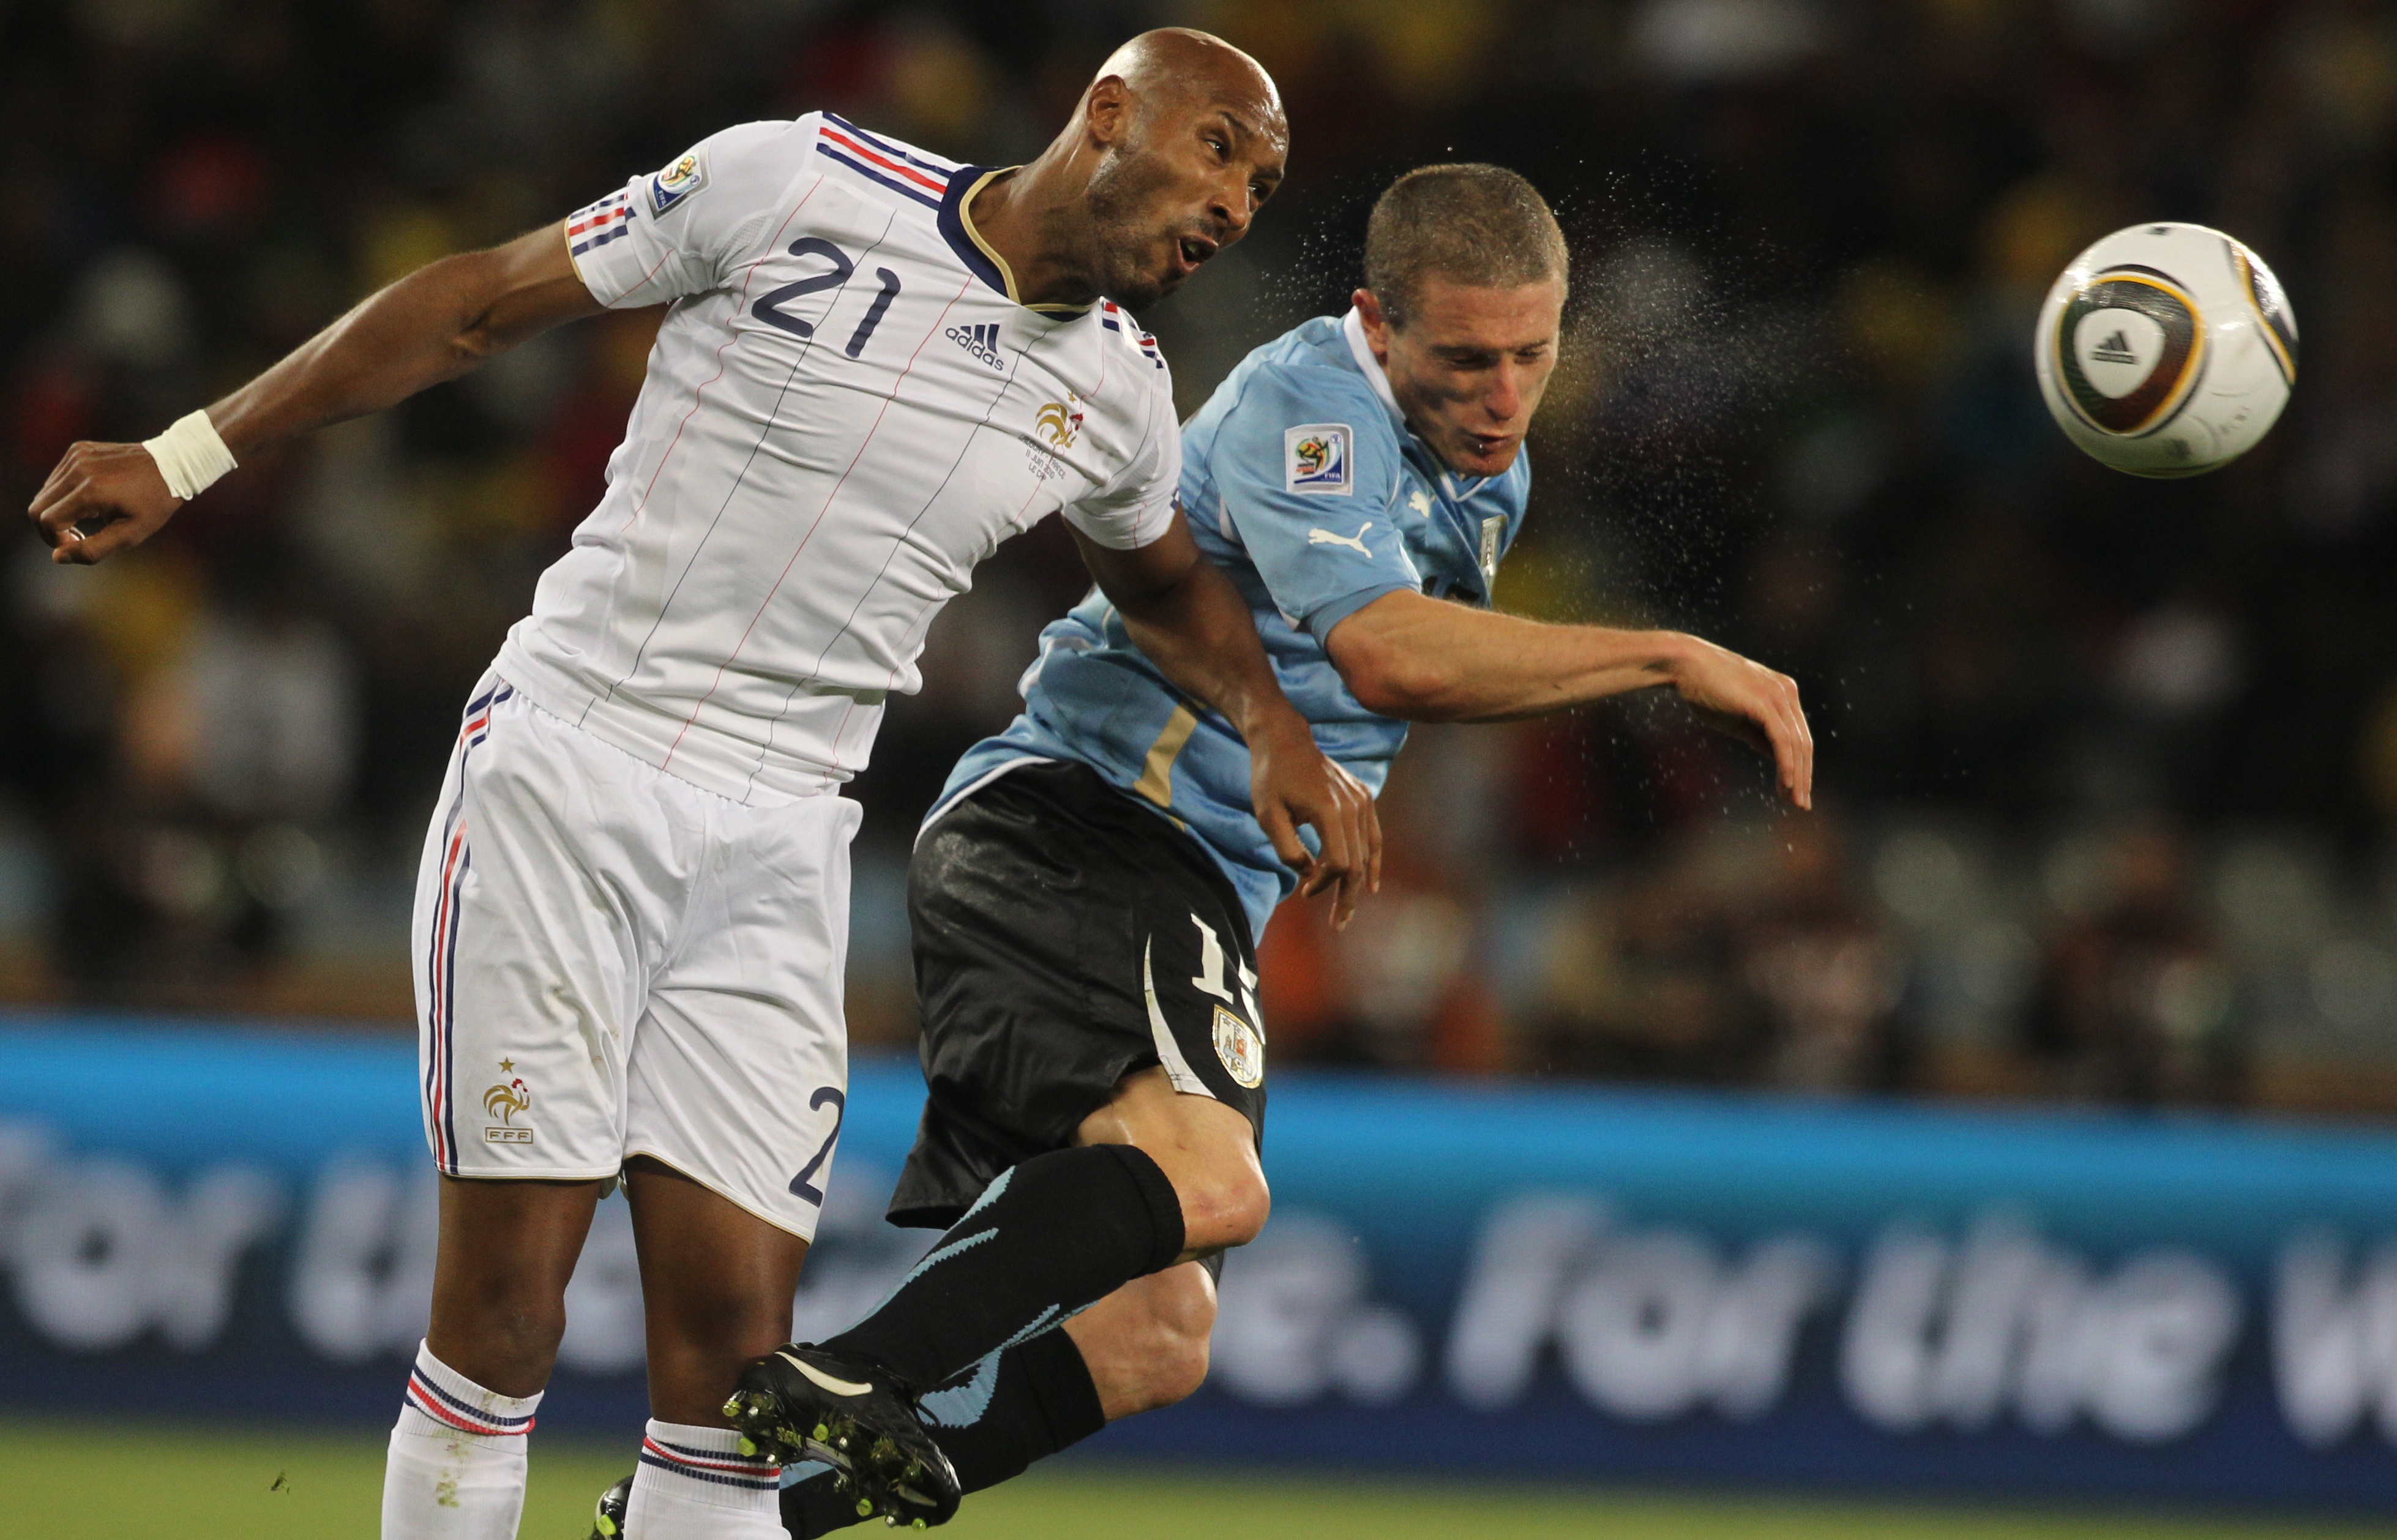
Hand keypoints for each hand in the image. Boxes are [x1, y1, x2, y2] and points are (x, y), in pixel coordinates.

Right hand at [28, 441, 184, 564]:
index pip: (47, 521)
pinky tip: (89, 501)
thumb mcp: (130, 535)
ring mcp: (76, 456)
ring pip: (45, 493)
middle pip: (38, 507)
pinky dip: (64, 494)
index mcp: (90, 491)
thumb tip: (57, 557)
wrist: (173, 464)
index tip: (76, 544)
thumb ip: (93, 550)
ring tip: (86, 519)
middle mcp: (78, 469)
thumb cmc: (155, 503)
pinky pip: (56, 478)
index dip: (55, 540)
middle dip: (50, 529)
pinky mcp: (78, 449)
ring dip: (57, 511)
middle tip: (76, 537)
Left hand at [1248, 714, 1381, 928]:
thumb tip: (1307, 873)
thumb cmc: (1269, 778)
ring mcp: (1362, 800)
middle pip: (1357, 862)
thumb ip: (1287, 849)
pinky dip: (1372, 860)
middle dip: (1346, 896)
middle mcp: (1352, 805)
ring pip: (1367, 852)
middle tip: (1338, 925)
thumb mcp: (1267, 815)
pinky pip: (1373, 835)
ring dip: (1357, 884)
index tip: (1303, 892)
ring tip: (1347, 911)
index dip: (1323, 884)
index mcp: (1329, 811)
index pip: (1338, 862)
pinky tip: (1370, 884)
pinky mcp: (1363, 796)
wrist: (1284, 739)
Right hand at [1665, 634, 1813, 809]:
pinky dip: (1786, 764)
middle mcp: (1787, 693)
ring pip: (1796, 744)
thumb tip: (1779, 759)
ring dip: (1797, 776)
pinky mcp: (1765, 703)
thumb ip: (1760, 736)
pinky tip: (1786, 783)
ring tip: (1793, 800)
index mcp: (1784, 694)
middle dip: (1804, 777)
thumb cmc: (1707, 690)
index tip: (1794, 792)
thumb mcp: (1739, 719)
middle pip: (1803, 743)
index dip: (1801, 767)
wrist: (1685, 665)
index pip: (1799, 737)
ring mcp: (1778, 696)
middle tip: (1801, 805)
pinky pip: (1782, 740)